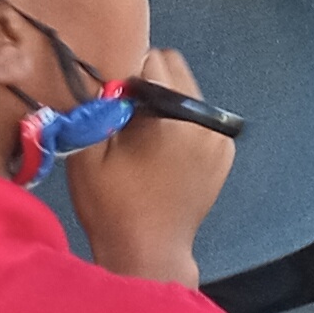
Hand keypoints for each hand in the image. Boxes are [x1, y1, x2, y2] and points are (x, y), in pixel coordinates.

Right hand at [65, 48, 231, 285]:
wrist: (147, 254)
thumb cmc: (112, 206)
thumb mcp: (88, 152)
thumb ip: (96, 104)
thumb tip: (107, 74)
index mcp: (174, 114)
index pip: (151, 58)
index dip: (125, 77)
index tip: (113, 104)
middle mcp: (206, 118)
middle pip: (175, 68)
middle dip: (148, 84)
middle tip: (127, 120)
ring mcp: (221, 136)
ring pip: (188, 91)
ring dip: (165, 103)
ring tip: (145, 141)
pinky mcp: (225, 152)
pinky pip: (201, 116)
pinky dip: (182, 124)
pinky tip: (164, 154)